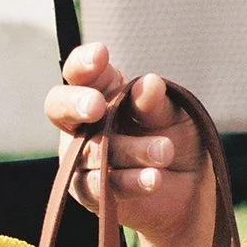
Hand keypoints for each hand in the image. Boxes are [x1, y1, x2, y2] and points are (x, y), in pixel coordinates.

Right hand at [43, 45, 208, 246]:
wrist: (187, 186)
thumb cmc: (174, 137)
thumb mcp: (173, 116)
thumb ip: (156, 103)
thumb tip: (149, 84)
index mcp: (101, 91)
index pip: (80, 73)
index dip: (84, 63)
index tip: (101, 54)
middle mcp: (83, 122)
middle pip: (59, 107)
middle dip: (75, 104)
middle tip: (97, 106)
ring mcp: (81, 157)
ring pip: (91, 151)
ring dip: (130, 150)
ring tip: (165, 150)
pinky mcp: (89, 192)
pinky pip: (100, 187)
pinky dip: (130, 181)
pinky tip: (154, 179)